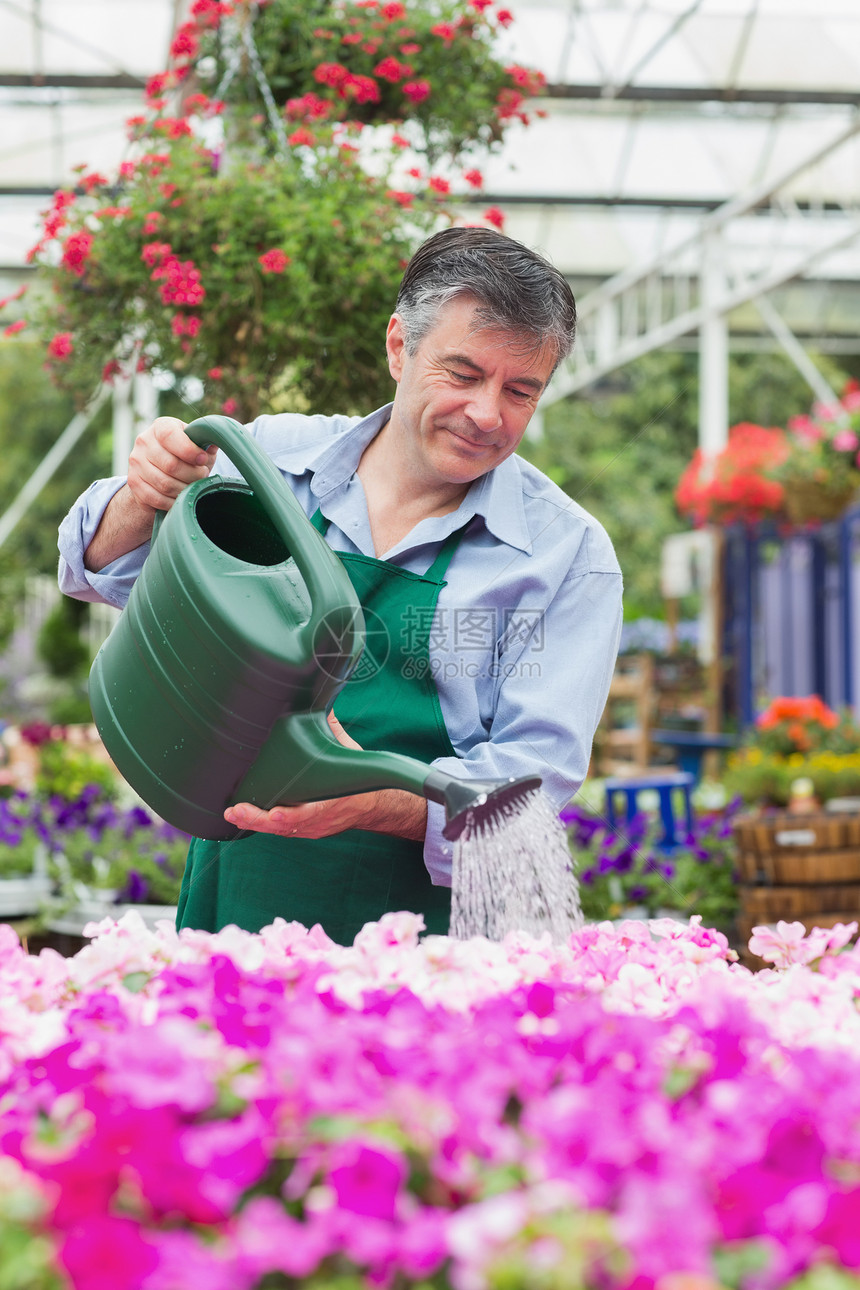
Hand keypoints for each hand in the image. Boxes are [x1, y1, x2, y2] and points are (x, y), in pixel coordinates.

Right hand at [84, 417, 218, 571]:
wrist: (162, 472)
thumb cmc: (186, 456)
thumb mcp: (197, 444)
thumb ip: (206, 442)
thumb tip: (214, 441)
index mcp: (161, 427)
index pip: (170, 436)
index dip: (189, 450)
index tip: (203, 459)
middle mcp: (144, 441)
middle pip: (170, 464)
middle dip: (193, 475)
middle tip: (202, 476)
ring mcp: (136, 463)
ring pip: (164, 484)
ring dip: (184, 489)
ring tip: (193, 487)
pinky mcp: (134, 483)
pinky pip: (156, 498)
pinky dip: (173, 502)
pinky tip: (181, 498)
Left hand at [224, 711, 427, 841]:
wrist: (369, 805)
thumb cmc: (353, 777)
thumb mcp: (347, 751)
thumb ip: (331, 727)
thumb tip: (321, 697)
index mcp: (331, 800)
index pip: (310, 813)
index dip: (292, 816)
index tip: (275, 812)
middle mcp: (318, 819)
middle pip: (285, 826)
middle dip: (259, 820)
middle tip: (237, 811)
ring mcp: (309, 828)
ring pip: (277, 831)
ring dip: (253, 823)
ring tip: (232, 814)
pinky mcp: (301, 831)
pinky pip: (277, 831)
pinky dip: (258, 825)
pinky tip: (240, 818)